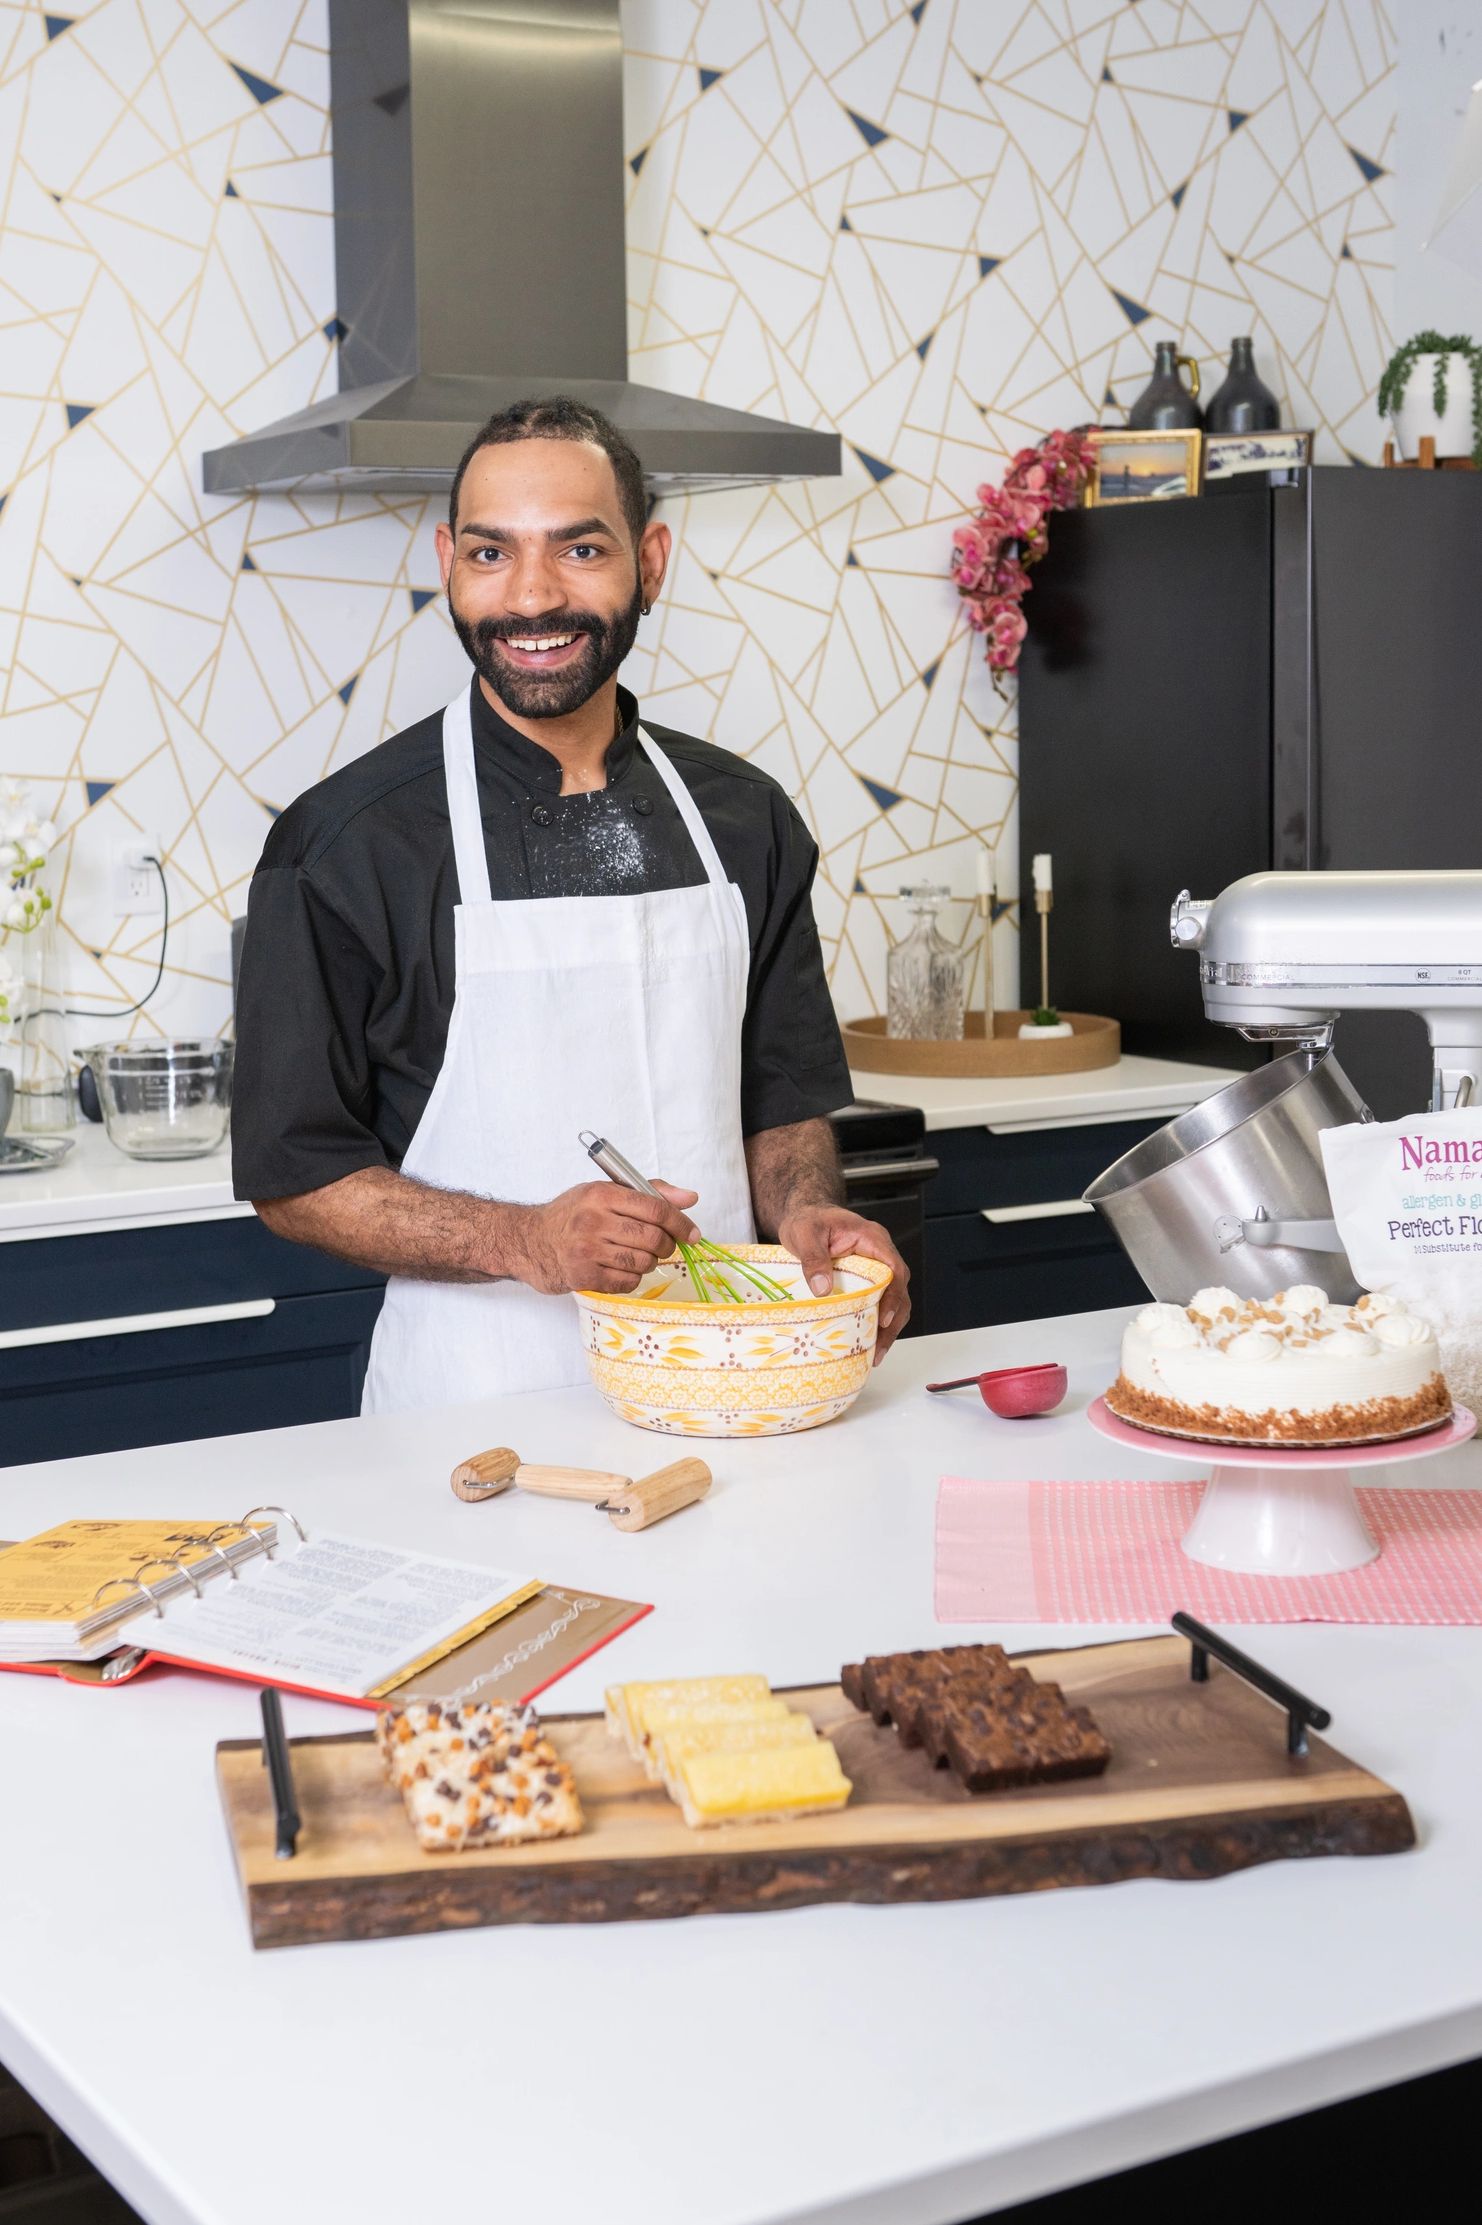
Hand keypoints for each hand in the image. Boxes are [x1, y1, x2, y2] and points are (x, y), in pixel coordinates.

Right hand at [519, 1179, 697, 1295]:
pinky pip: (628, 1282)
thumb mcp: (606, 1193)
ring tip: (638, 1256)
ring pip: (643, 1262)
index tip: (693, 1234)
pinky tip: (620, 1269)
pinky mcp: (583, 1276)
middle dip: (667, 1245)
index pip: (655, 1209)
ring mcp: (587, 1250)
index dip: (681, 1223)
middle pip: (653, 1238)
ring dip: (649, 1262)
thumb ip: (650, 1192)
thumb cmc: (573, 1215)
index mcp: (601, 1194)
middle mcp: (593, 1221)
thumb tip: (690, 1199)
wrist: (531, 1241)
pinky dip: (632, 1278)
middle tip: (663, 1246)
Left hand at [776, 1205, 910, 1361]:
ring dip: (888, 1327)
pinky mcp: (866, 1279)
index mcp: (872, 1239)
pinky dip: (874, 1321)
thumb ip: (813, 1258)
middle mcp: (879, 1254)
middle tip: (880, 1348)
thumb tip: (822, 1288)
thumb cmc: (808, 1219)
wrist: (804, 1215)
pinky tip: (867, 1341)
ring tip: (876, 1353)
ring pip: (892, 1299)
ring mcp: (874, 1267)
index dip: (894, 1296)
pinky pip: (877, 1300)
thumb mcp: (805, 1234)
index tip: (884, 1319)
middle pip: (899, 1290)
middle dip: (894, 1321)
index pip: (894, 1269)